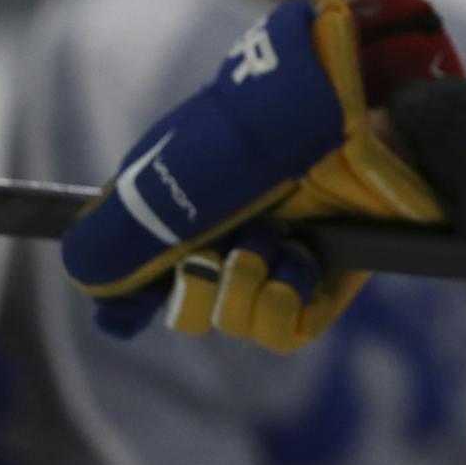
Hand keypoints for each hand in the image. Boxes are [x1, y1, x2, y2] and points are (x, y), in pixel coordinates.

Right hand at [61, 0, 462, 348]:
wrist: (378, 134)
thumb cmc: (281, 135)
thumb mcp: (187, 175)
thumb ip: (125, 229)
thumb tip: (88, 284)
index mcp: (195, 185)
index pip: (145, 255)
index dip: (131, 287)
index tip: (125, 307)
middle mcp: (235, 220)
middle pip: (182, 300)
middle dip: (192, 283)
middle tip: (219, 247)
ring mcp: (283, 250)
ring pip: (230, 319)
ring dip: (244, 285)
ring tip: (274, 240)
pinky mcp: (330, 276)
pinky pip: (285, 329)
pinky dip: (285, 300)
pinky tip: (305, 259)